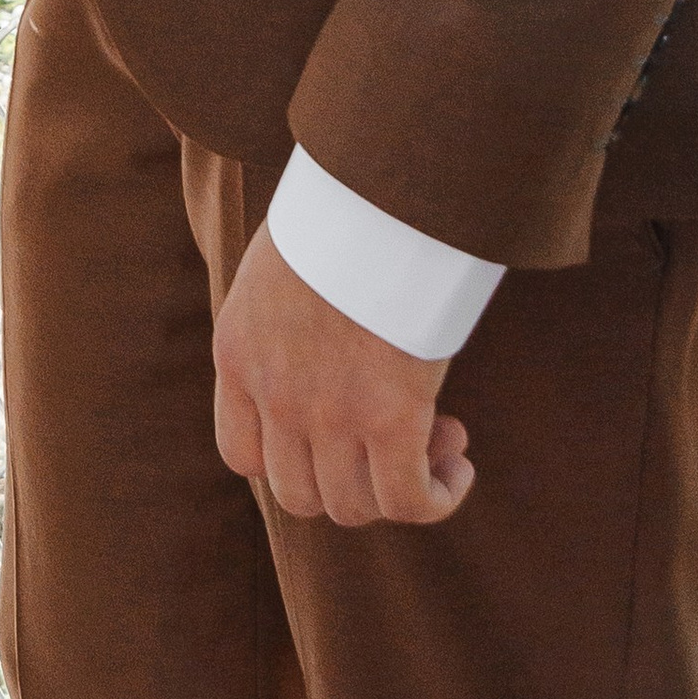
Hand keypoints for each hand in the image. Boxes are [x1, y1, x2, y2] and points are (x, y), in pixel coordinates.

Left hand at [212, 226, 473, 529]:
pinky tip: (459, 469)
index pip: (241, 455)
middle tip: (397, 439)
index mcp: (237, 355)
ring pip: (353, 506)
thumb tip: (324, 339)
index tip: (337, 435)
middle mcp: (274, 394)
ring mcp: (327, 413)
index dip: (293, 461)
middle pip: (299, 495)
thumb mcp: (282, 267)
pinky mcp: (389, 419)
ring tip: (441, 440)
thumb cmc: (340, 212)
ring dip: (399, 488)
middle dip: (351, 480)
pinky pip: (407, 500)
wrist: (375, 192)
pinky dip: (436, 498)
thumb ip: (285, 320)